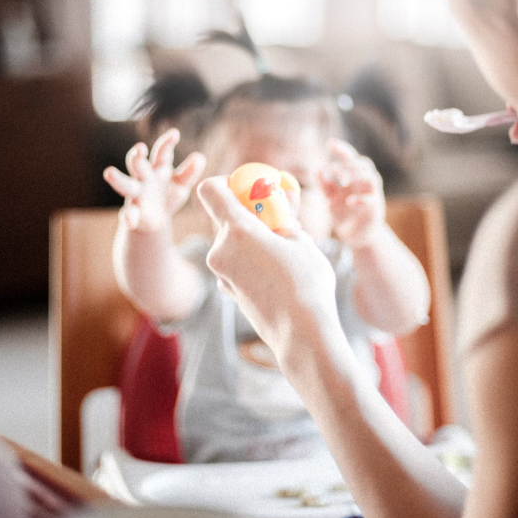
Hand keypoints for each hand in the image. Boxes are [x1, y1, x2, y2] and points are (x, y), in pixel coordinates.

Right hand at [103, 128, 206, 231]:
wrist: (156, 220)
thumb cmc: (168, 195)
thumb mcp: (181, 185)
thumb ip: (189, 172)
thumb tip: (200, 157)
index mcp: (158, 168)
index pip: (161, 153)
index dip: (167, 143)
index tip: (175, 134)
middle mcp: (144, 178)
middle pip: (138, 164)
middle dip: (137, 156)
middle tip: (139, 148)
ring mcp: (136, 194)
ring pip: (125, 184)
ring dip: (118, 179)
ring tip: (109, 172)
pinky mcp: (133, 213)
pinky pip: (128, 214)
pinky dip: (128, 217)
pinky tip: (130, 220)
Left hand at [196, 176, 341, 360]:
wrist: (301, 335)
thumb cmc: (306, 284)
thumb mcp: (301, 241)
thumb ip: (284, 217)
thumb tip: (281, 199)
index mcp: (237, 231)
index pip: (210, 190)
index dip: (226, 183)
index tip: (249, 189)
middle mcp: (220, 250)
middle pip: (224, 216)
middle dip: (248, 213)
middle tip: (277, 218)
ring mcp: (220, 273)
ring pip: (231, 241)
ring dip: (251, 237)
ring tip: (283, 248)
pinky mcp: (227, 290)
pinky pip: (234, 262)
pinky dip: (250, 259)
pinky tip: (276, 271)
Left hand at [321, 140, 385, 247]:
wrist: (357, 236)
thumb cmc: (345, 214)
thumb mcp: (331, 199)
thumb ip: (325, 185)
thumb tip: (319, 169)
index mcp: (354, 178)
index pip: (352, 158)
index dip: (343, 150)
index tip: (330, 144)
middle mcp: (365, 184)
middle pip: (365, 164)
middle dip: (350, 164)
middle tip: (335, 170)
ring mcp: (372, 195)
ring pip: (372, 178)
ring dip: (357, 176)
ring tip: (342, 181)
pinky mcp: (375, 209)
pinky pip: (372, 200)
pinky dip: (360, 199)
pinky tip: (349, 202)